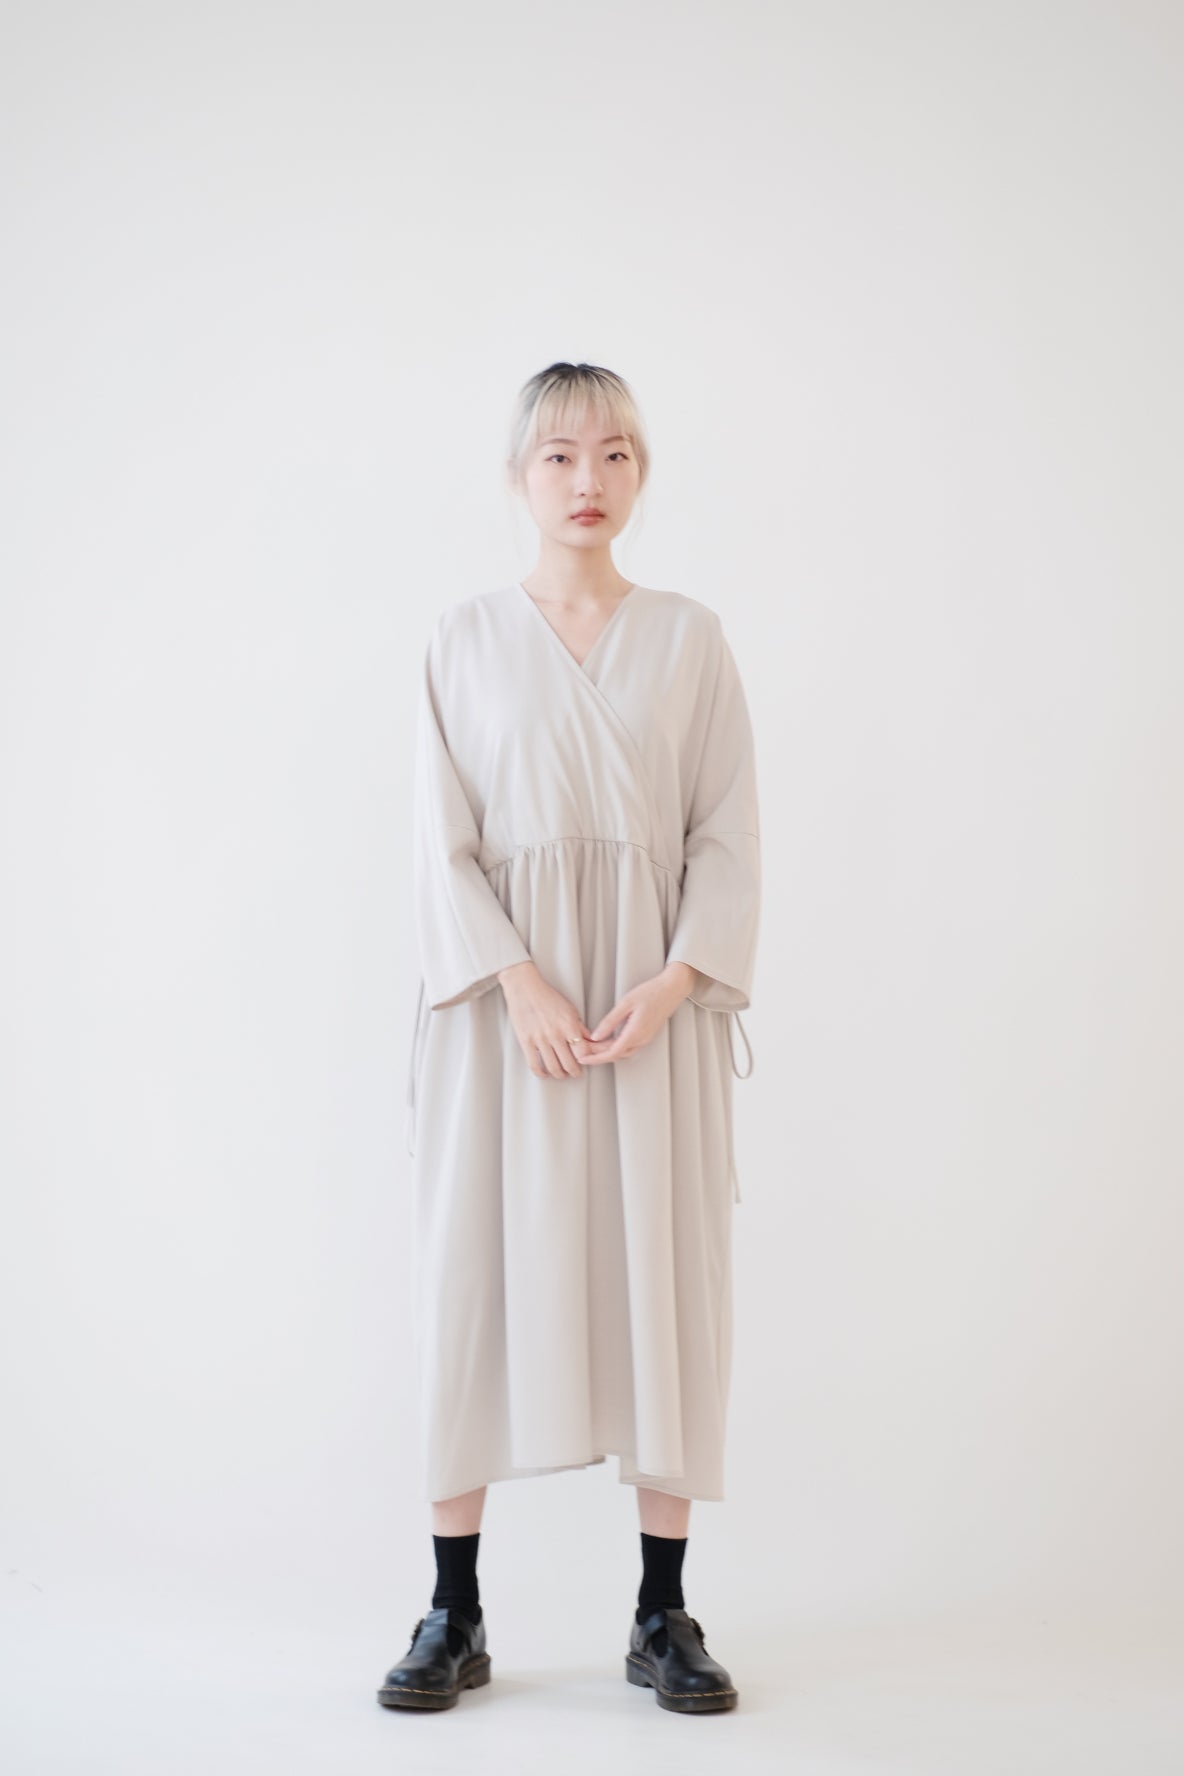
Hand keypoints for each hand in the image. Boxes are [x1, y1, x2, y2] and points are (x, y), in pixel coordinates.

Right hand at [497, 961, 610, 1079]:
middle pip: (569, 1064)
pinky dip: (541, 1073)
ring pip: (553, 1067)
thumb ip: (580, 1027)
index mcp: (569, 1025)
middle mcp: (556, 1034)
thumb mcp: (570, 1009)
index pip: (583, 1052)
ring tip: (561, 1074)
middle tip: (574, 1073)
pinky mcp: (526, 1041)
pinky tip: (544, 1074)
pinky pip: (534, 1064)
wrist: (525, 988)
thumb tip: (591, 1042)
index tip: (584, 1064)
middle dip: (574, 1072)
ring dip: (559, 1075)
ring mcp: (540, 1039)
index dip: (586, 1062)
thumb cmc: (548, 996)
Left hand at [579, 962, 698, 1066]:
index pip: (611, 1053)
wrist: (672, 989)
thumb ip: (610, 1021)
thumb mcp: (626, 1003)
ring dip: (606, 1051)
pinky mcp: (647, 1035)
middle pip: (615, 1054)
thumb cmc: (651, 992)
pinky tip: (607, 1041)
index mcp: (635, 1033)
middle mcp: (641, 1039)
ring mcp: (646, 1039)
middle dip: (597, 1054)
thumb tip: (596, 1036)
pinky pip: (628, 1047)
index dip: (595, 1058)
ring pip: (622, 1052)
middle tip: (582, 1049)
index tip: (583, 1059)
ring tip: (591, 1045)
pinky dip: (615, 1047)